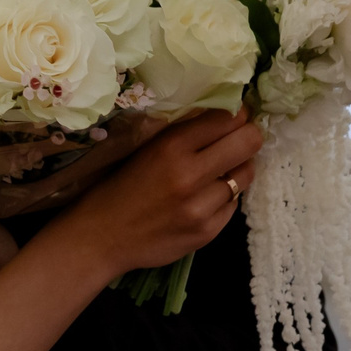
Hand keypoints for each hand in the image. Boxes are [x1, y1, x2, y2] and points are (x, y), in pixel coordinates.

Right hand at [49, 109, 262, 281]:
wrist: (102, 237)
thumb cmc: (120, 187)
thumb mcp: (146, 149)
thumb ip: (183, 133)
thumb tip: (225, 114)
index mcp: (171, 146)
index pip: (227, 117)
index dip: (238, 113)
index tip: (236, 116)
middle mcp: (190, 174)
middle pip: (248, 142)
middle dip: (248, 137)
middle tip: (240, 139)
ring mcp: (201, 207)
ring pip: (246, 175)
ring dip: (237, 170)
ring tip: (219, 172)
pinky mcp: (207, 232)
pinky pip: (233, 205)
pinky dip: (224, 198)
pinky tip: (205, 199)